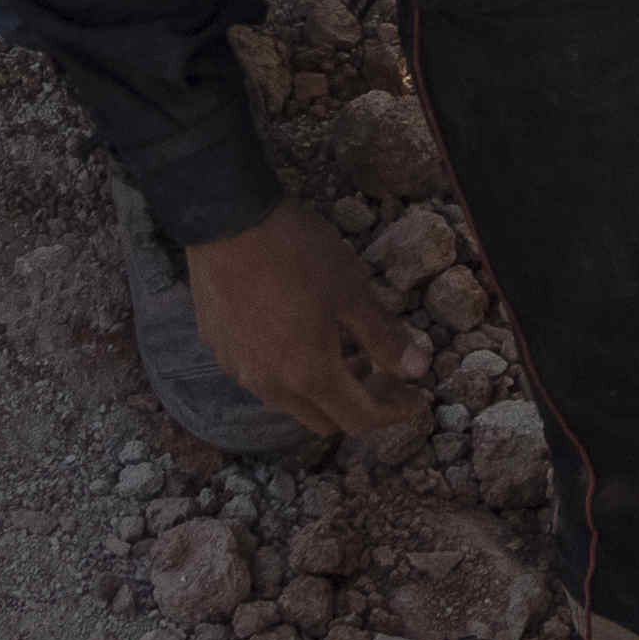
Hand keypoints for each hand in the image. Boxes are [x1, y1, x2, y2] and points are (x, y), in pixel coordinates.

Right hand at [177, 199, 437, 446]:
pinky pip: (261, 378)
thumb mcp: (352, 291)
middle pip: (325, 420)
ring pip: (290, 402)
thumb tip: (418, 369)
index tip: (415, 399)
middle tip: (382, 371)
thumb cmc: (296, 252)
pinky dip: (290, 372)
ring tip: (345, 351)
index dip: (393, 412)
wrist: (225, 219)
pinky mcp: (220, 350)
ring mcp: (240, 370)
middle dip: (360, 404)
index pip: (360, 419)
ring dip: (323, 389)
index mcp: (309, 375)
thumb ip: (385, 337)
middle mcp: (270, 385)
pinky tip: (299, 335)